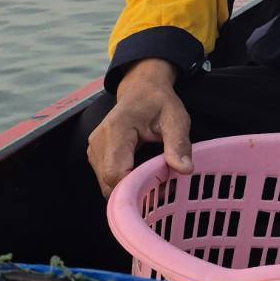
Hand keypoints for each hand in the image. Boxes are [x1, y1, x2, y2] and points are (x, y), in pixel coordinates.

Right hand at [87, 59, 193, 196]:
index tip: (159, 188)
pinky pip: (105, 177)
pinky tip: (140, 175)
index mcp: (117, 130)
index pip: (116, 172)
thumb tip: (185, 169)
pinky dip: (122, 182)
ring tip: (152, 178)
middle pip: (109, 181)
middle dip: (134, 191)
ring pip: (105, 183)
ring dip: (128, 188)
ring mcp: (93, 149)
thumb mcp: (176, 118)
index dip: (135, 187)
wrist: (141, 89)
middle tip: (160, 186)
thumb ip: (179, 144)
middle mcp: (98, 141)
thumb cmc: (159, 102)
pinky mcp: (95, 154)